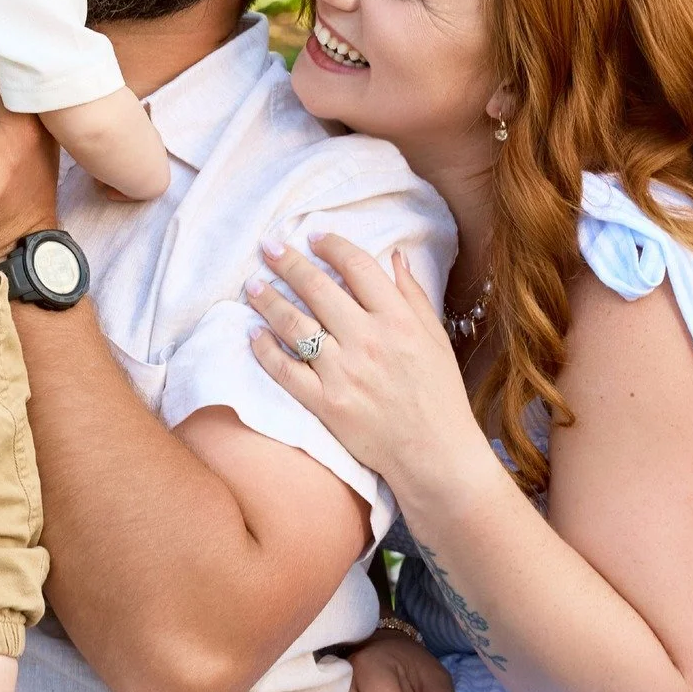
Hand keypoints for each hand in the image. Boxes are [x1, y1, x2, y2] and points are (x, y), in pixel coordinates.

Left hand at [245, 231, 481, 489]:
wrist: (434, 454)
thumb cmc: (439, 395)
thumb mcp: (436, 338)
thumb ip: (413, 295)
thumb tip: (394, 255)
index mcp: (398, 320)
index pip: (358, 267)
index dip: (332, 246)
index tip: (314, 237)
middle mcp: (368, 340)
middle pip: (317, 288)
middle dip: (288, 262)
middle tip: (268, 247)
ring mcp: (344, 372)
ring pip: (294, 324)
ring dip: (268, 300)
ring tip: (253, 285)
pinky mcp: (326, 403)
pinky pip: (285, 370)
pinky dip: (265, 350)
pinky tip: (253, 334)